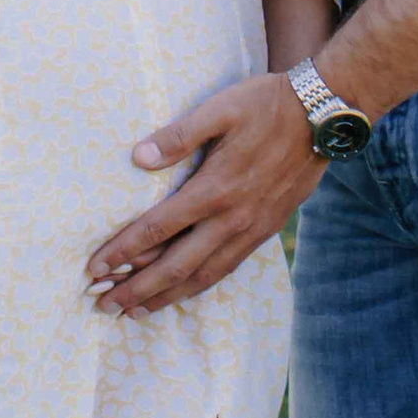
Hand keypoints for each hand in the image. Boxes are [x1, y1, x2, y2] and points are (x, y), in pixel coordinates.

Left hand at [83, 72, 323, 311]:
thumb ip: (178, 135)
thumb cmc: (266, 106)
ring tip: (136, 311)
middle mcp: (231, 219)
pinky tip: (184, 292)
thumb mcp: (220, 109)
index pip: (158, 229)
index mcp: (214, 189)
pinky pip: (226, 269)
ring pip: (202, 276)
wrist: (321, 118)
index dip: (124, 251)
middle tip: (104, 305)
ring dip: (165, 297)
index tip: (95, 267)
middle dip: (137, 289)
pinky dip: (199, 286)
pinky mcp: (264, 232)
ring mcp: (249, 230)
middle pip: (175, 266)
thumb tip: (138, 158)